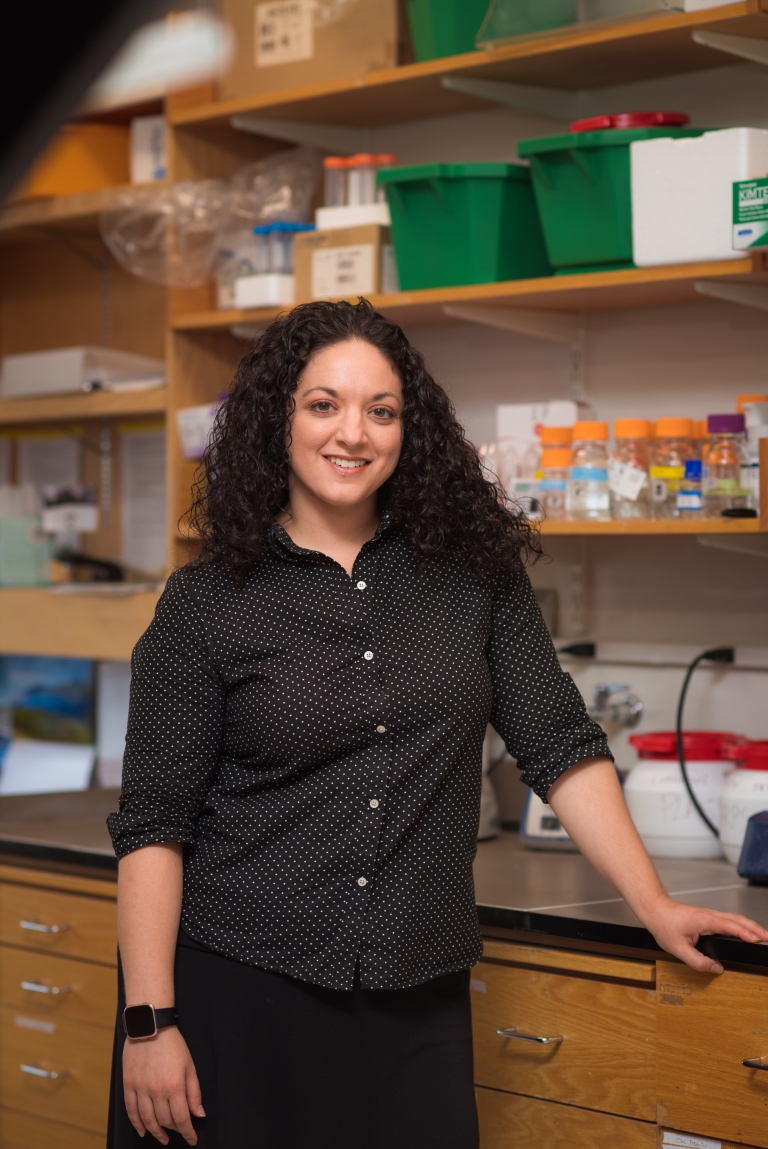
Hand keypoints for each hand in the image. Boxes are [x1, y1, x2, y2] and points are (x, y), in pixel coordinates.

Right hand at [123, 1025, 203, 1144]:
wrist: (150, 1027)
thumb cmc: (173, 1045)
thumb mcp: (189, 1066)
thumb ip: (194, 1092)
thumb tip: (198, 1114)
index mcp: (174, 1086)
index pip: (182, 1118)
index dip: (188, 1132)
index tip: (192, 1139)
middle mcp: (156, 1091)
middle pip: (165, 1120)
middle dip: (174, 1129)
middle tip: (179, 1132)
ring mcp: (140, 1089)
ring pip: (147, 1119)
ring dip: (156, 1131)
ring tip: (163, 1137)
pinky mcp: (128, 1085)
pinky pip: (131, 1110)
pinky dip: (137, 1123)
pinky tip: (143, 1130)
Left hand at [642, 894, 767, 973]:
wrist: (655, 910)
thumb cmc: (664, 924)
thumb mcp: (678, 949)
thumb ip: (698, 961)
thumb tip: (716, 968)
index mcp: (704, 920)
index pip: (729, 925)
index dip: (744, 932)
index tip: (756, 940)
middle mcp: (710, 915)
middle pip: (738, 920)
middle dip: (755, 929)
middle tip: (767, 939)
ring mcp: (710, 915)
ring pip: (736, 918)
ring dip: (751, 927)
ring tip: (763, 937)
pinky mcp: (709, 917)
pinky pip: (730, 920)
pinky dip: (742, 926)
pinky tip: (746, 932)